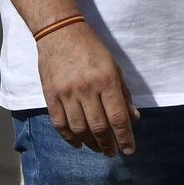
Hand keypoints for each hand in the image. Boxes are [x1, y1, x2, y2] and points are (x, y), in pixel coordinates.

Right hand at [36, 21, 138, 155]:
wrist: (59, 32)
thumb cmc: (91, 48)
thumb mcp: (114, 67)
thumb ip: (123, 93)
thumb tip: (133, 118)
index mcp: (106, 81)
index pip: (118, 117)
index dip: (125, 138)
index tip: (129, 150)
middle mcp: (87, 89)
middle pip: (99, 127)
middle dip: (108, 144)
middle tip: (111, 152)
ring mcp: (66, 93)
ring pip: (79, 128)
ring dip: (89, 143)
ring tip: (96, 148)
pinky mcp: (50, 94)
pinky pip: (59, 123)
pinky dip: (68, 137)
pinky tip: (76, 142)